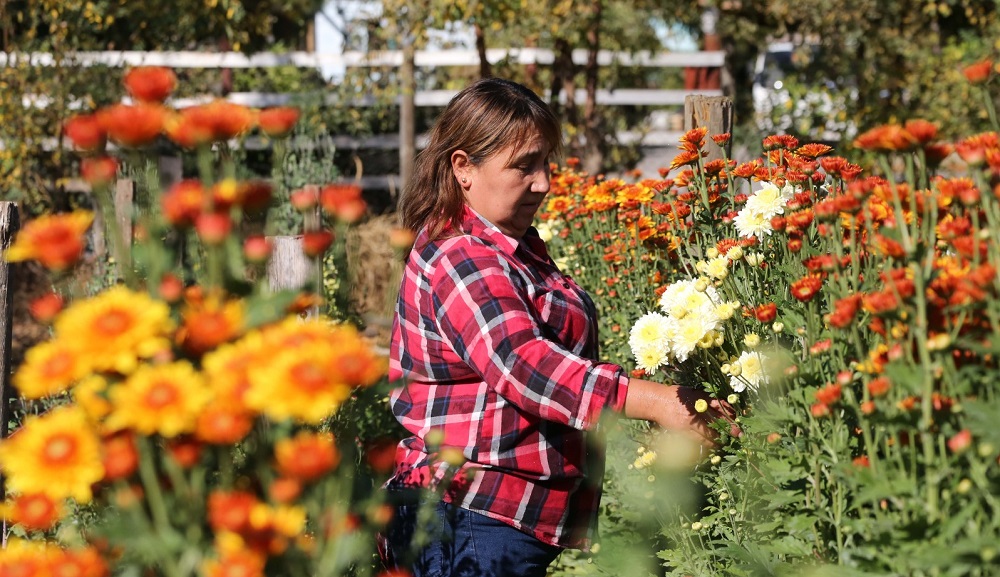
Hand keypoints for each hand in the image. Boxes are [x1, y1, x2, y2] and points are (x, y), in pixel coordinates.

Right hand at [624, 379, 739, 447]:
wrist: (657, 402)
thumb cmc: (675, 395)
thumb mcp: (693, 393)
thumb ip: (706, 399)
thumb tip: (723, 406)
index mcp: (700, 398)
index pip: (720, 407)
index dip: (730, 415)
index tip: (737, 420)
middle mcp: (696, 410)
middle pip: (718, 421)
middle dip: (729, 429)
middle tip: (738, 434)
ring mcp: (690, 422)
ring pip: (710, 433)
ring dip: (720, 438)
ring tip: (726, 440)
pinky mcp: (684, 431)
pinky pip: (700, 440)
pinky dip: (709, 443)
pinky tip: (714, 445)